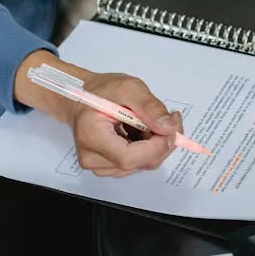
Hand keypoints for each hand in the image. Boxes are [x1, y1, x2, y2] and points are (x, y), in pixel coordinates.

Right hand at [14, 50, 182, 176]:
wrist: (82, 99)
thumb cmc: (101, 91)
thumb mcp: (128, 87)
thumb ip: (150, 107)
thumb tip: (170, 128)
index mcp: (91, 137)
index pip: (129, 157)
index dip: (157, 146)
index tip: (173, 127)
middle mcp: (92, 158)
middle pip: (139, 163)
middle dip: (161, 143)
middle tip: (167, 119)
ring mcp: (99, 166)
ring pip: (142, 165)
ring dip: (154, 145)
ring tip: (145, 122)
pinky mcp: (107, 168)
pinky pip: (137, 164)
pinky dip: (146, 149)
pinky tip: (139, 133)